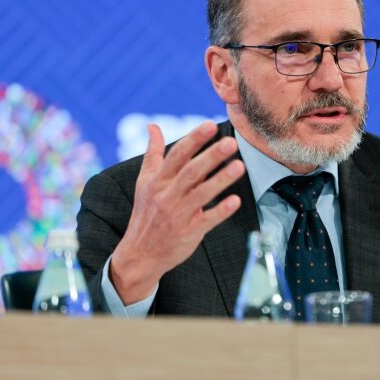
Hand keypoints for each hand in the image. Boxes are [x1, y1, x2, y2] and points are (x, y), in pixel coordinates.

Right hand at [110, 121, 244, 303]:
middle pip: (191, 172)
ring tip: (239, 166)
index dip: (194, 139)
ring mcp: (178, 214)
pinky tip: (235, 201)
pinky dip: (221, 211)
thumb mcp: (144, 182)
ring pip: (201, 194)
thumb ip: (153, 153)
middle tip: (231, 142)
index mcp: (157, 181)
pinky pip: (207, 220)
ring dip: (221, 180)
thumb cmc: (146, 213)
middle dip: (211, 156)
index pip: (177, 155)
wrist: (140, 254)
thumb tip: (152, 126)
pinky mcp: (189, 232)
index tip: (210, 125)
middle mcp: (167, 195)